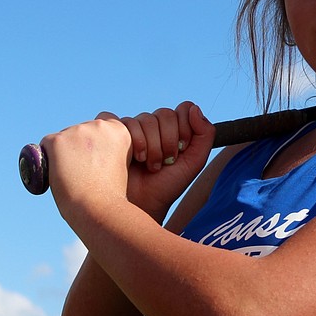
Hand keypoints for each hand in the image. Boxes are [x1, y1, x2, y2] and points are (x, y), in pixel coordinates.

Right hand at [40, 102, 215, 218]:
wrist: (140, 207)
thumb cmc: (166, 188)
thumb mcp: (193, 163)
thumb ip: (204, 135)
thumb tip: (193, 108)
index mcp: (172, 131)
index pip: (181, 110)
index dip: (183, 128)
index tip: (181, 150)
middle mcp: (152, 128)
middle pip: (164, 113)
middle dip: (168, 140)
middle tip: (165, 162)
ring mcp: (131, 130)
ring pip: (143, 118)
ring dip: (150, 144)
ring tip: (148, 165)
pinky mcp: (111, 135)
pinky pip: (116, 119)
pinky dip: (129, 137)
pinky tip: (131, 156)